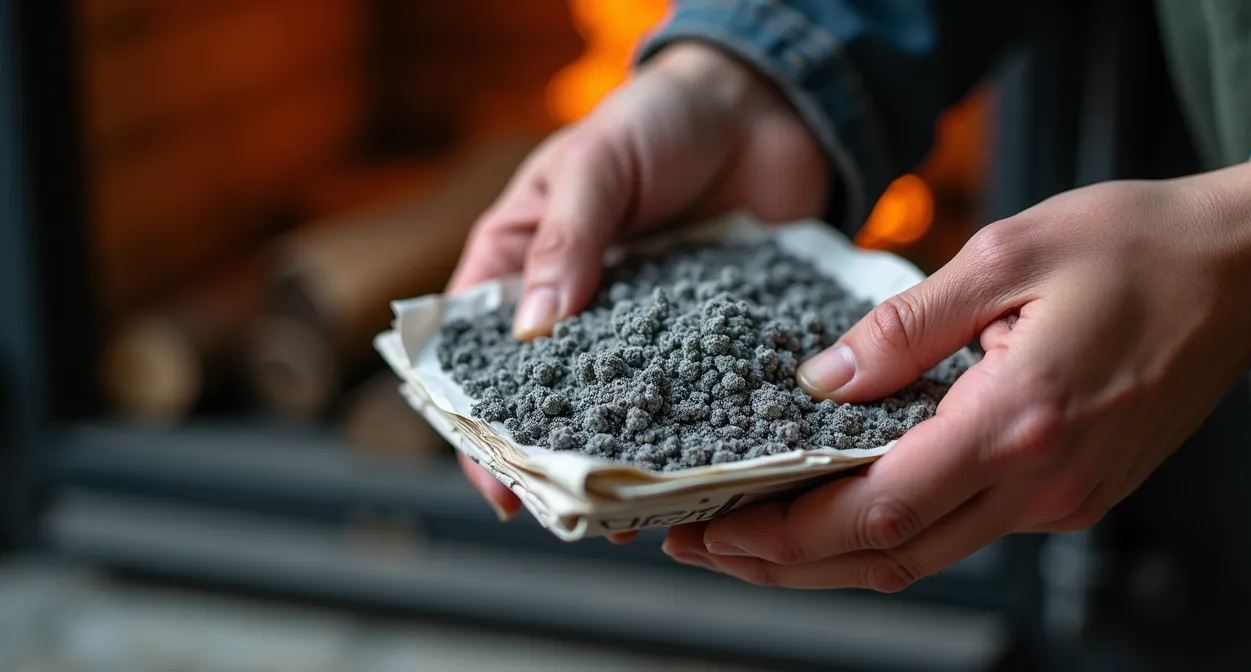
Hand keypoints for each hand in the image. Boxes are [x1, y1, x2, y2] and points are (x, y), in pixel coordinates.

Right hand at [445, 41, 830, 523]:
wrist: (763, 107)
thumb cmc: (658, 119)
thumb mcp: (595, 164)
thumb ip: (565, 239)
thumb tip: (531, 327)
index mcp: (521, 264)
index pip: (477, 357)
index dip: (480, 426)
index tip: (500, 487)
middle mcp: (577, 310)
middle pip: (550, 402)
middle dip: (558, 463)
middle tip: (580, 517)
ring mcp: (645, 330)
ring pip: (624, 412)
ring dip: (631, 463)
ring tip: (644, 516)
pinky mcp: (709, 336)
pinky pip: (698, 394)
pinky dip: (699, 432)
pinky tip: (707, 471)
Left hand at [662, 156, 1250, 588]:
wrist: (1245, 271)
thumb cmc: (1137, 247)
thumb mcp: (1005, 254)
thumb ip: (902, 327)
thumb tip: (820, 381)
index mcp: (1019, 419)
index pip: (879, 510)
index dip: (787, 533)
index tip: (717, 530)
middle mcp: (1042, 480)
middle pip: (890, 557)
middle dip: (785, 563)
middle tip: (703, 548)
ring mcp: (1062, 499)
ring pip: (924, 555)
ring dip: (830, 558)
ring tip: (751, 540)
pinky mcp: (1071, 495)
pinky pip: (963, 531)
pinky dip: (889, 531)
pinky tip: (838, 509)